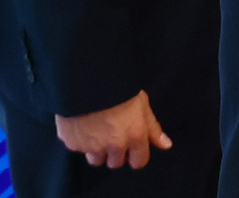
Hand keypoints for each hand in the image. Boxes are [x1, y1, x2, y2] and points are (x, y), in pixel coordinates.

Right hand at [55, 90, 171, 168]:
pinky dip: (79, 140)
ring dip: (96, 149)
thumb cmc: (117, 86)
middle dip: (114, 152)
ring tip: (94, 128)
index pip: (139, 162)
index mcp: (135, 135)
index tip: (129, 144)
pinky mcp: (73, 143)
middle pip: (116, 163)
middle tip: (110, 132)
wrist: (86, 76)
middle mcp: (115, 145)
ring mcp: (92, 147)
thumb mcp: (141, 103)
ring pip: (96, 159)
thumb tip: (166, 145)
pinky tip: (81, 122)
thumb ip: (152, 128)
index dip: (135, 154)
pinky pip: (77, 148)